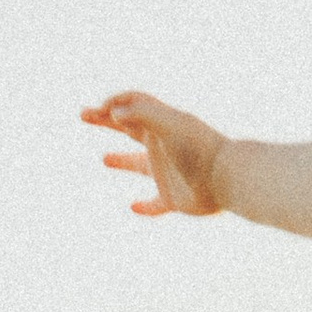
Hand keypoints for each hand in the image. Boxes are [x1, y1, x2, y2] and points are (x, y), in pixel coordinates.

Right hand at [82, 89, 226, 216]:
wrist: (228, 179)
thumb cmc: (200, 148)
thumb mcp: (168, 123)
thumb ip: (141, 113)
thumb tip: (114, 113)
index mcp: (160, 124)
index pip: (131, 104)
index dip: (112, 103)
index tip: (97, 111)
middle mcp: (162, 146)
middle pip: (129, 129)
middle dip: (106, 120)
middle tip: (84, 115)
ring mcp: (167, 173)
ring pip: (139, 165)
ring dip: (121, 160)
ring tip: (104, 159)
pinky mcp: (174, 199)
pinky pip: (156, 205)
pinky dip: (145, 207)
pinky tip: (134, 207)